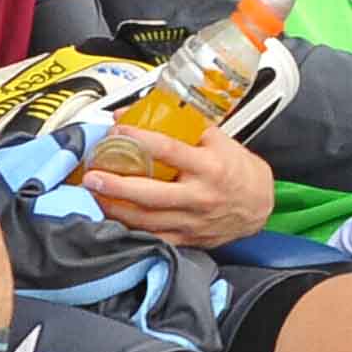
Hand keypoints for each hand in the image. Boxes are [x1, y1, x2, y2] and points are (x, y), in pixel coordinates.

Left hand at [84, 126, 275, 245]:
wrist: (259, 206)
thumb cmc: (240, 171)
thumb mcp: (221, 142)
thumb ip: (188, 129)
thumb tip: (149, 112)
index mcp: (209, 166)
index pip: (170, 150)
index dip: (141, 139)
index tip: (118, 131)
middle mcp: (200, 195)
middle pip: (151, 193)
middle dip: (117, 185)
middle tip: (92, 176)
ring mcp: (192, 220)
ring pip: (147, 219)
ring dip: (117, 208)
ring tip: (94, 197)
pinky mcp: (187, 238)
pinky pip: (154, 237)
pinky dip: (131, 230)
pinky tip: (114, 220)